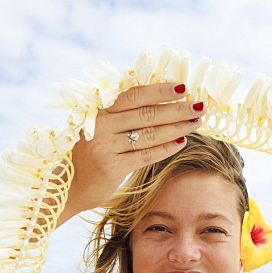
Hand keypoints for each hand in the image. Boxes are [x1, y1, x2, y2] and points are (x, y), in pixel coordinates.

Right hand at [66, 83, 203, 212]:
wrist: (71, 185)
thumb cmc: (93, 154)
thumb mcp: (102, 129)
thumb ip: (124, 116)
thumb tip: (162, 101)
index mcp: (100, 111)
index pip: (134, 95)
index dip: (159, 90)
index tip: (183, 87)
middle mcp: (102, 126)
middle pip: (146, 113)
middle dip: (177, 109)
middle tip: (200, 106)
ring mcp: (106, 146)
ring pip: (149, 134)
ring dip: (177, 127)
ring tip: (196, 122)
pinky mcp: (112, 167)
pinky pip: (146, 155)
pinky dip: (166, 148)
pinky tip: (181, 142)